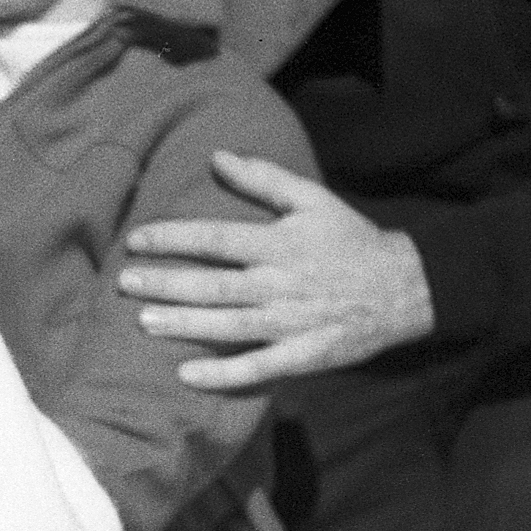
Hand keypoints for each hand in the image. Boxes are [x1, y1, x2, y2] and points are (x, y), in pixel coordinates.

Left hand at [118, 152, 435, 389]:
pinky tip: (187, 374)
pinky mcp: (305, 355)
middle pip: (214, 284)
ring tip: (144, 321)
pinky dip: (224, 374)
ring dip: (184, 324)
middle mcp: (281, 283)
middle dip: (166, 282)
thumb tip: (217, 156)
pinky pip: (259, 367)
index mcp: (280, 243)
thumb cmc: (350, 240)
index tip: (136, 240)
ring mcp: (292, 322)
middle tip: (125, 282)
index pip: (215, 238)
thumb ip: (264, 179)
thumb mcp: (312, 199)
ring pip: (228, 325)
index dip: (173, 237)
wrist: (404, 287)